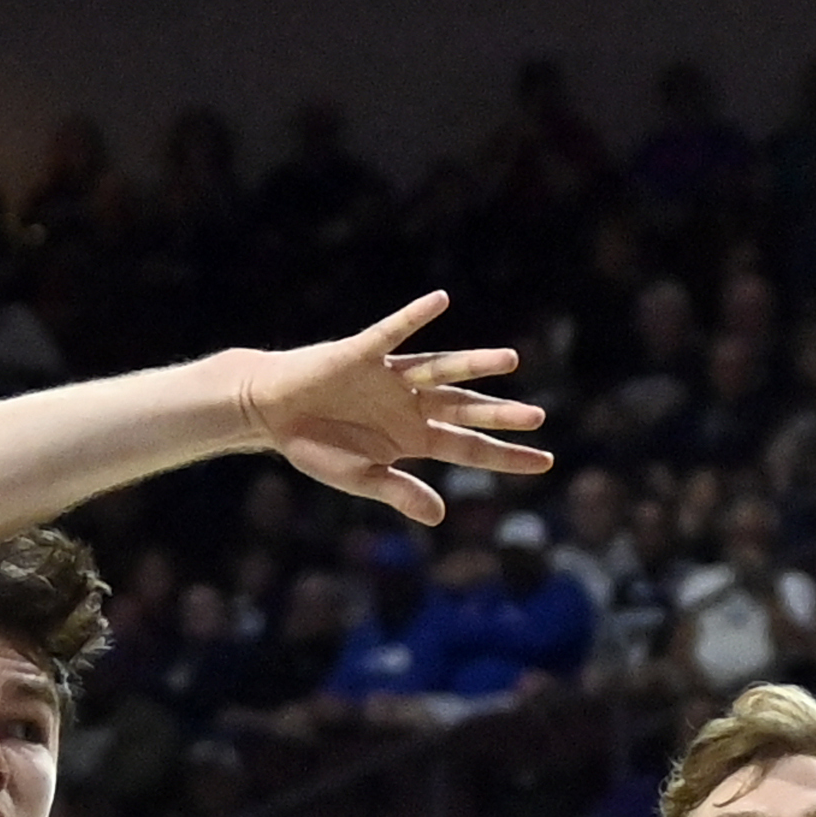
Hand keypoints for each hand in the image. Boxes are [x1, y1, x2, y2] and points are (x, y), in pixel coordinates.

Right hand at [240, 291, 551, 523]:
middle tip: (538, 417)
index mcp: (414, 438)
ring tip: (509, 360)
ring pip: (441, 370)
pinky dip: (414, 317)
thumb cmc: (314, 446)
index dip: (507, 456)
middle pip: (465, 410)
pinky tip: (439, 301)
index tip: (545, 461)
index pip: (470, 448)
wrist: (270, 411)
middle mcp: (411, 404)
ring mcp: (390, 378)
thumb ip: (399, 493)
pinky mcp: (361, 354)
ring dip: (473, 365)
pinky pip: (392, 333)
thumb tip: (441, 515)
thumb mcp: (359, 478)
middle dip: (500, 416)